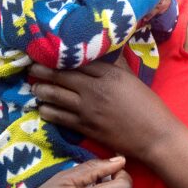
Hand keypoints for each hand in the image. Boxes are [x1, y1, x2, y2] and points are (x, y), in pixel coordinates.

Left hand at [30, 61, 174, 158]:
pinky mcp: (85, 127)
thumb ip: (116, 66)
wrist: (155, 136)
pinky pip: (58, 116)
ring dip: (41, 90)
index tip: (50, 52)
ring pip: (56, 96)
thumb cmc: (149, 106)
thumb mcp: (133, 80)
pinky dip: (47, 110)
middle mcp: (96, 89)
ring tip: (34, 87)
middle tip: (31, 67)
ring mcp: (88, 109)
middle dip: (43, 71)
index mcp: (110, 74)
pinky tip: (43, 107)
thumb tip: (105, 51)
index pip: (79, 60)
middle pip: (62, 76)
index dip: (61, 56)